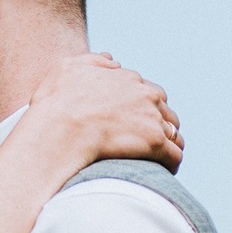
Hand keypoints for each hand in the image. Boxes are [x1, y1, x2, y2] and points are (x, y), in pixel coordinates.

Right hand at [28, 50, 183, 174]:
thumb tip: (113, 62)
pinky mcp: (155, 143)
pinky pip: (174, 155)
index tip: (132, 122)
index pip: (147, 92)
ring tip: (158, 160)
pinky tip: (162, 171)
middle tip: (146, 141)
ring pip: (173, 133)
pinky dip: (171, 163)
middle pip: (165, 111)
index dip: (141, 108)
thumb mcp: (66, 68)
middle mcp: (145, 95)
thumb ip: (92, 61)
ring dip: (168, 144)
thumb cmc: (57, 102)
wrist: (60, 130)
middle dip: (159, 124)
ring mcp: (152, 119)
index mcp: (127, 79)